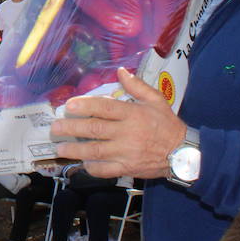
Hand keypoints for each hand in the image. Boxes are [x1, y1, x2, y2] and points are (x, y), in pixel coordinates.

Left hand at [48, 67, 185, 178]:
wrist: (183, 153)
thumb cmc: (167, 125)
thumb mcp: (157, 100)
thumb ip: (137, 86)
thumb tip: (120, 71)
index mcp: (133, 114)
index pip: (105, 108)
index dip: (85, 105)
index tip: (69, 105)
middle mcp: (127, 133)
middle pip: (94, 129)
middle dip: (72, 128)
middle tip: (56, 127)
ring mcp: (126, 152)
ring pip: (95, 151)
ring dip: (75, 150)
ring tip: (60, 148)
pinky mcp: (127, 168)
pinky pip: (105, 170)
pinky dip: (91, 167)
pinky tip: (81, 163)